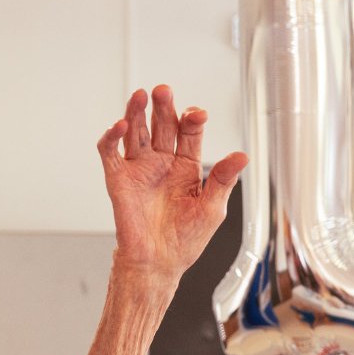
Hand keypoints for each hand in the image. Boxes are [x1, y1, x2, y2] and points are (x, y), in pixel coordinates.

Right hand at [97, 85, 247, 278]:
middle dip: (163, 108)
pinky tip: (120, 126)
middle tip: (164, 91)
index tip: (198, 115)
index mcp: (187, 167)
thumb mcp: (212, 208)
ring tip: (142, 95)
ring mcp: (139, 168)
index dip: (192, 120)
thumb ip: (223, 180)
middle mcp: (162, 163)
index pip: (189, 134)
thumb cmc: (187, 239)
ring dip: (136, 112)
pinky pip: (111, 151)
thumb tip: (242, 156)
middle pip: (162, 126)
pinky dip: (112, 136)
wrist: (160, 263)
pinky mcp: (119, 178)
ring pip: (136, 131)